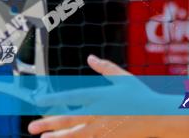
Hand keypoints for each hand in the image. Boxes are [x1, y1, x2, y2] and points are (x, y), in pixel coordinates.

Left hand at [28, 55, 163, 137]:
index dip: (54, 99)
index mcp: (101, 96)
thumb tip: (90, 58)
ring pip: (75, 134)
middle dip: (49, 123)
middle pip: (69, 119)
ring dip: (58, 136)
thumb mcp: (123, 78)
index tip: (38, 100)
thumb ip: (105, 68)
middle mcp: (99, 113)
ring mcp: (102, 128)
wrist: (156, 116)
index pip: (72, 97)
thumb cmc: (140, 94)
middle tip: (31, 127)